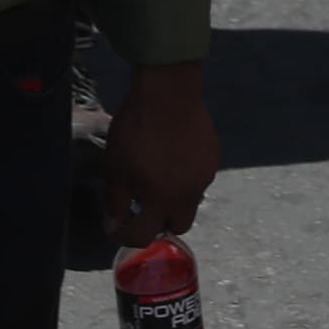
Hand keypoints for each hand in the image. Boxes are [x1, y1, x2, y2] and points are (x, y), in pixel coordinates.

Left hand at [100, 63, 219, 240]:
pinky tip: (175, 154)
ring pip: (191, 200)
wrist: (168, 93)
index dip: (126, 236)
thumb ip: (116, 202)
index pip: (145, 235)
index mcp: (161, 200)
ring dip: (176, 197)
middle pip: (179, 226)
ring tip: (161, 173)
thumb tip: (114, 226)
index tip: (116, 225)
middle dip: (161, 222)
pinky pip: (200, 177)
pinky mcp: (214, 156)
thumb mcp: (116, 168)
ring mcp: (205, 175)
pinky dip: (187, 175)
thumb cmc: (136, 130)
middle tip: (145, 205)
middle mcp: (188, 194)